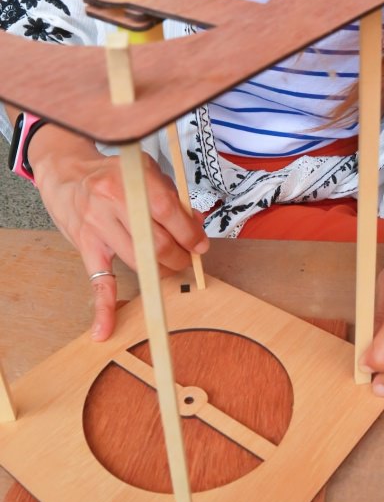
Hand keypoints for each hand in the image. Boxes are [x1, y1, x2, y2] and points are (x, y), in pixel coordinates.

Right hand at [30, 129, 207, 341]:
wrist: (67, 174)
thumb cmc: (113, 173)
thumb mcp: (147, 171)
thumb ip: (173, 197)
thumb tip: (195, 225)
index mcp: (131, 179)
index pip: (167, 212)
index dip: (189, 233)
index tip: (199, 245)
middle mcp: (112, 201)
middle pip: (154, 242)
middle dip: (178, 256)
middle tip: (187, 258)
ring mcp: (97, 226)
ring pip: (137, 262)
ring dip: (160, 271)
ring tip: (169, 267)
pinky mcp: (85, 247)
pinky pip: (97, 281)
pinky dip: (103, 308)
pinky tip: (104, 330)